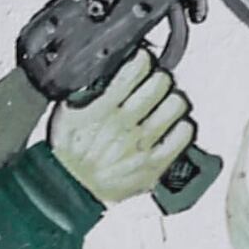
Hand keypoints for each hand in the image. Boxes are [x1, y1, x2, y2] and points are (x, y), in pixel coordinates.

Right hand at [51, 54, 197, 204]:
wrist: (71, 189)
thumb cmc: (68, 154)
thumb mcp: (65, 114)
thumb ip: (83, 91)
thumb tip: (99, 71)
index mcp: (104, 109)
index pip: (135, 69)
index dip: (143, 59)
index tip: (142, 60)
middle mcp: (126, 125)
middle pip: (161, 83)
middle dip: (159, 77)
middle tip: (156, 83)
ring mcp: (142, 144)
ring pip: (176, 105)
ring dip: (173, 100)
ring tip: (166, 103)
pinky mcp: (155, 164)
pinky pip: (183, 136)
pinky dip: (182, 127)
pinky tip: (173, 127)